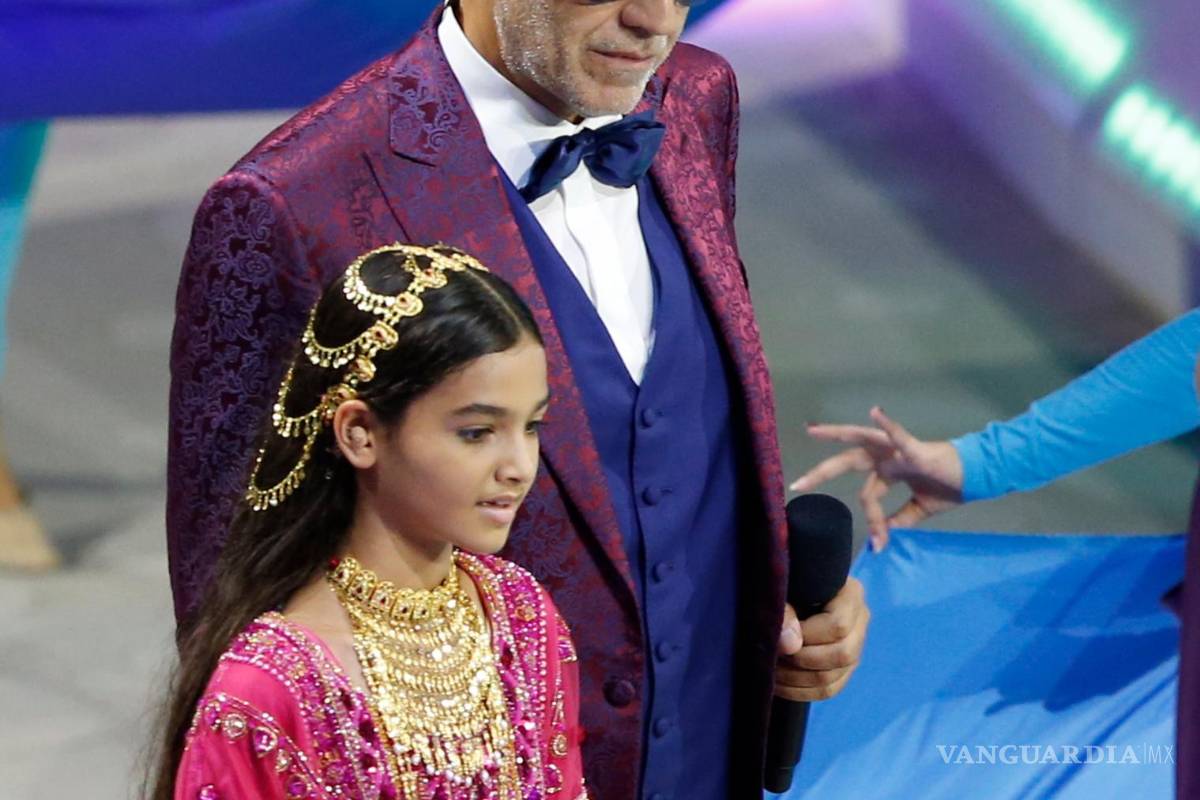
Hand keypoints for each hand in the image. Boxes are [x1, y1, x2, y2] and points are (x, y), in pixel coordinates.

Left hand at [774, 577, 868, 701]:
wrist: (791, 591)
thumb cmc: (785, 586)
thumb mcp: (782, 590)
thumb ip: (784, 611)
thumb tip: (790, 644)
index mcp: (851, 594)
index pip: (838, 625)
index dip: (806, 636)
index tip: (779, 635)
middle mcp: (860, 621)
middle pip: (842, 654)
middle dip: (801, 659)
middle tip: (773, 654)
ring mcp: (855, 646)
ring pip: (833, 677)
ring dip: (795, 679)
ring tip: (770, 668)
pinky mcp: (844, 668)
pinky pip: (828, 690)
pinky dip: (799, 692)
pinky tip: (777, 683)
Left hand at [790, 406, 963, 550]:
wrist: (979, 477)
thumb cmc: (951, 485)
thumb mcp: (920, 508)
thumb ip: (900, 520)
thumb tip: (882, 539)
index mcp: (888, 470)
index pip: (868, 493)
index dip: (873, 519)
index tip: (880, 543)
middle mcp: (887, 457)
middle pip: (848, 460)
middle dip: (822, 472)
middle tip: (796, 484)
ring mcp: (899, 451)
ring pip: (863, 440)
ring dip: (837, 434)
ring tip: (814, 431)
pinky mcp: (917, 450)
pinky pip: (900, 436)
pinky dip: (888, 425)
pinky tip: (875, 412)